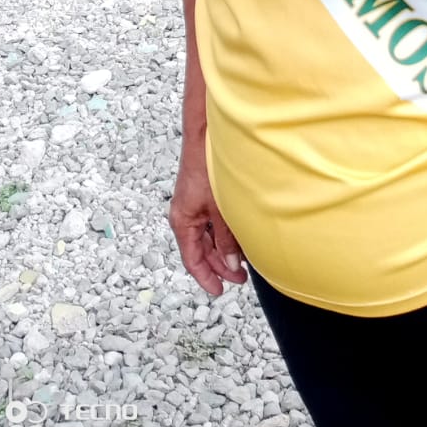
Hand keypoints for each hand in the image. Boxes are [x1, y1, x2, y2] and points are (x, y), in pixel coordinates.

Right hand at [170, 144, 246, 296]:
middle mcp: (185, 215)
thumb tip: (233, 266)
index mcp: (183, 221)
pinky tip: (238, 237)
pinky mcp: (202, 196)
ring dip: (223, 250)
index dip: (207, 277)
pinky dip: (223, 234)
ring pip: (207, 237)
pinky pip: (210, 223)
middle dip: (220, 266)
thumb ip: (226, 240)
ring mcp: (193, 206)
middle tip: (240, 278)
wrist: (206, 136)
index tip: (219, 291)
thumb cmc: (207, 168)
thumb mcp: (220, 211)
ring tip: (243, 260)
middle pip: (200, 250)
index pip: (192, 260)